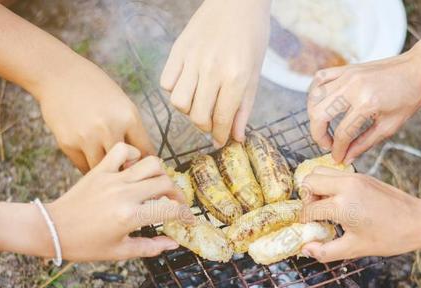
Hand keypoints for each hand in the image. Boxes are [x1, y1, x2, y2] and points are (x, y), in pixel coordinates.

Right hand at [38, 60, 154, 172]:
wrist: (59, 75)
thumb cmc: (95, 88)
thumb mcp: (122, 103)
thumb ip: (132, 130)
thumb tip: (142, 159)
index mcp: (129, 117)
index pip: (146, 152)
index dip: (147, 163)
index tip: (145, 169)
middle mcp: (109, 128)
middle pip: (127, 166)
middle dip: (128, 171)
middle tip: (126, 173)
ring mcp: (87, 137)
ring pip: (104, 170)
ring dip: (106, 172)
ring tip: (107, 169)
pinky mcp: (68, 144)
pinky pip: (84, 166)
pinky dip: (89, 167)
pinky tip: (90, 160)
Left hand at [47, 143, 193, 260]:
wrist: (52, 229)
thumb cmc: (85, 245)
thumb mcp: (120, 252)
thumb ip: (150, 247)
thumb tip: (173, 243)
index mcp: (130, 217)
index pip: (171, 209)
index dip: (185, 215)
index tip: (187, 219)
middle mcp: (125, 194)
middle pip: (166, 183)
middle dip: (176, 194)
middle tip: (173, 203)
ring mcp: (113, 179)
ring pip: (151, 163)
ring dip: (160, 173)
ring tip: (156, 185)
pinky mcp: (100, 170)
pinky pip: (123, 150)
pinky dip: (134, 154)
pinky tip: (134, 168)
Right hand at [160, 0, 269, 146]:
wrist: (237, 1)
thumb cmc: (251, 37)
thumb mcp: (255, 73)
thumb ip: (244, 108)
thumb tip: (236, 138)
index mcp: (235, 77)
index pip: (221, 119)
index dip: (219, 136)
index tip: (219, 141)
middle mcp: (212, 70)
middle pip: (197, 116)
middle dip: (204, 126)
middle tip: (210, 122)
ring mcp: (192, 59)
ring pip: (178, 103)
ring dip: (188, 110)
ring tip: (199, 102)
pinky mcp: (178, 50)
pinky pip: (166, 83)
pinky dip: (174, 90)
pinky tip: (188, 85)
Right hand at [299, 167, 420, 261]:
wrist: (418, 221)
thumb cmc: (389, 237)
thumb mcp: (355, 249)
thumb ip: (326, 251)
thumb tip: (306, 249)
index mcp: (342, 206)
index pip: (309, 209)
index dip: (304, 221)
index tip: (307, 229)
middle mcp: (346, 186)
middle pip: (309, 181)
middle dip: (306, 198)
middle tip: (314, 214)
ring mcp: (354, 178)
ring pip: (320, 172)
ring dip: (316, 187)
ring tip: (324, 206)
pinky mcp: (361, 175)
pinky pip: (335, 173)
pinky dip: (329, 184)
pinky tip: (338, 201)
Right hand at [308, 50, 420, 163]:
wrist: (418, 69)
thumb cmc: (409, 98)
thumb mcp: (389, 126)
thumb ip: (364, 143)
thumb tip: (346, 158)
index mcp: (367, 103)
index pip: (342, 133)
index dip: (337, 150)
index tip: (337, 158)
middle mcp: (353, 87)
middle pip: (319, 115)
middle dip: (318, 135)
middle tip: (327, 145)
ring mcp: (347, 75)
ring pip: (314, 97)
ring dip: (314, 116)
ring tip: (323, 127)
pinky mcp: (346, 69)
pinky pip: (319, 78)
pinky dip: (315, 93)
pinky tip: (321, 105)